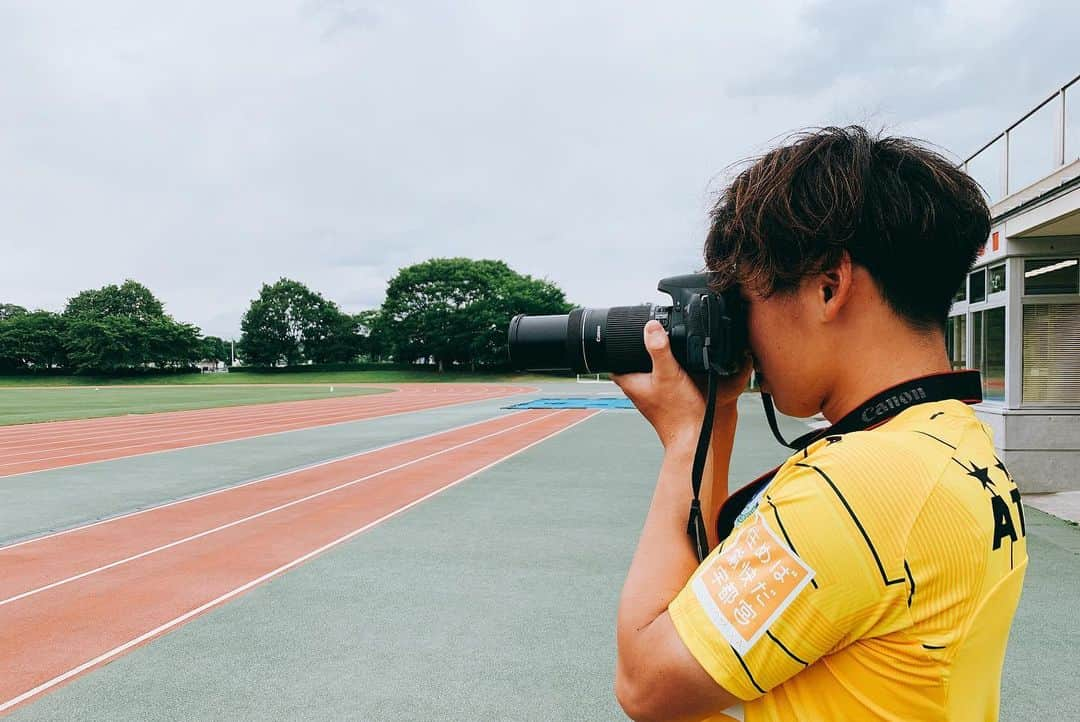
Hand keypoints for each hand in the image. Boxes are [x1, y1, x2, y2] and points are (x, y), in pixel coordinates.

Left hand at [612, 321, 748, 451]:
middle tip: (646, 334)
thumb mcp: (668, 373)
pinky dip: (665, 370)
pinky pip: (659, 379)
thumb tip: (651, 327)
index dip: (615, 343)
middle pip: (629, 362)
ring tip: (663, 346)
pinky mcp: (662, 400)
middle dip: (636, 348)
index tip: (622, 330)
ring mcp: (649, 396)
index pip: (612, 358)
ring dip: (651, 359)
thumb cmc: (678, 412)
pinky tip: (677, 367)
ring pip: (645, 370)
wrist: (693, 437)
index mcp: (630, 382)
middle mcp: (636, 389)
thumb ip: (659, 349)